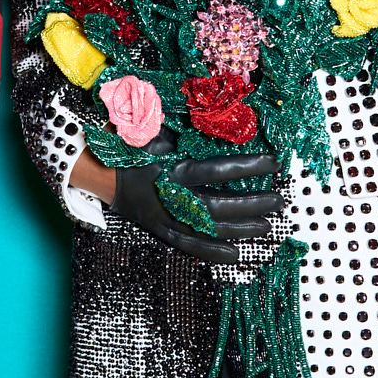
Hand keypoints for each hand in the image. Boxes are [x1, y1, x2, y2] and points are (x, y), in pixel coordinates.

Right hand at [103, 131, 282, 265]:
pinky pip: (189, 246)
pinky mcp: (159, 230)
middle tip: (278, 201)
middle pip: (219, 206)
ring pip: (208, 230)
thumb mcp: (157, 130)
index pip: (218, 170)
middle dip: (252, 205)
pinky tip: (236, 254)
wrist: (99, 170)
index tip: (274, 163)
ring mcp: (164, 218)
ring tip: (266, 226)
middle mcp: (170, 197)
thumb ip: (186, 132)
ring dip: (240, 229)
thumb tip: (222, 122)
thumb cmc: (131, 145)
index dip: (249, 167)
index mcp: (171, 169)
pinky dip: (213, 252)